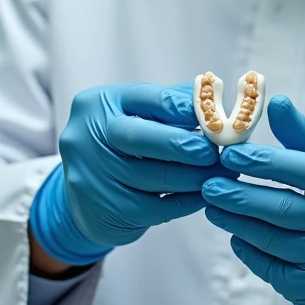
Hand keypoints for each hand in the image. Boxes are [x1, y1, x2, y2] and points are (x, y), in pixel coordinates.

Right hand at [29, 83, 232, 266]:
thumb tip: (215, 96)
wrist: (84, 196)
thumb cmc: (123, 145)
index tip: (216, 118)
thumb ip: (173, 103)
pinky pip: (155, 208)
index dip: (187, 108)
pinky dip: (186, 201)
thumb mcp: (138, 114)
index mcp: (101, 102)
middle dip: (186, 145)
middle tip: (217, 152)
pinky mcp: (104, 209)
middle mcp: (88, 135)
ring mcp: (92, 174)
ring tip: (220, 173)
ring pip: (153, 177)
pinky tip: (204, 195)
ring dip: (194, 177)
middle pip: (143, 137)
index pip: (150, 98)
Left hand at [201, 96, 304, 304]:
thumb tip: (274, 101)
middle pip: (288, 209)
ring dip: (238, 221)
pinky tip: (236, 235)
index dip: (269, 161)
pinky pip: (274, 269)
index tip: (232, 153)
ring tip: (213, 206)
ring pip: (276, 240)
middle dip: (242, 195)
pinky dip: (250, 250)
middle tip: (210, 183)